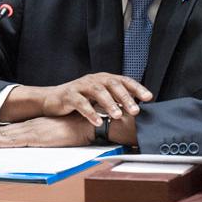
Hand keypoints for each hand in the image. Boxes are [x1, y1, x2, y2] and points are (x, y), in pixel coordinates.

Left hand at [0, 113, 93, 146]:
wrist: (87, 123)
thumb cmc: (76, 129)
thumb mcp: (57, 134)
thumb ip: (47, 138)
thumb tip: (40, 144)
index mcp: (32, 127)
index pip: (6, 131)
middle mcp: (28, 127)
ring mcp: (30, 131)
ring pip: (1, 136)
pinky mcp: (36, 137)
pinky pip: (14, 141)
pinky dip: (0, 142)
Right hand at [1, 73, 152, 126]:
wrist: (52, 99)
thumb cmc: (80, 99)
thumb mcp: (99, 98)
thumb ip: (115, 100)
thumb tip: (137, 110)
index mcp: (104, 79)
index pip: (124, 80)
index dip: (137, 88)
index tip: (149, 98)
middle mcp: (94, 79)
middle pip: (112, 84)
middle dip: (125, 97)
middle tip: (136, 111)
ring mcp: (81, 86)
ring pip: (97, 91)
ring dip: (109, 104)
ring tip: (117, 116)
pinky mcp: (69, 95)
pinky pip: (81, 103)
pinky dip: (90, 112)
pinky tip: (98, 121)